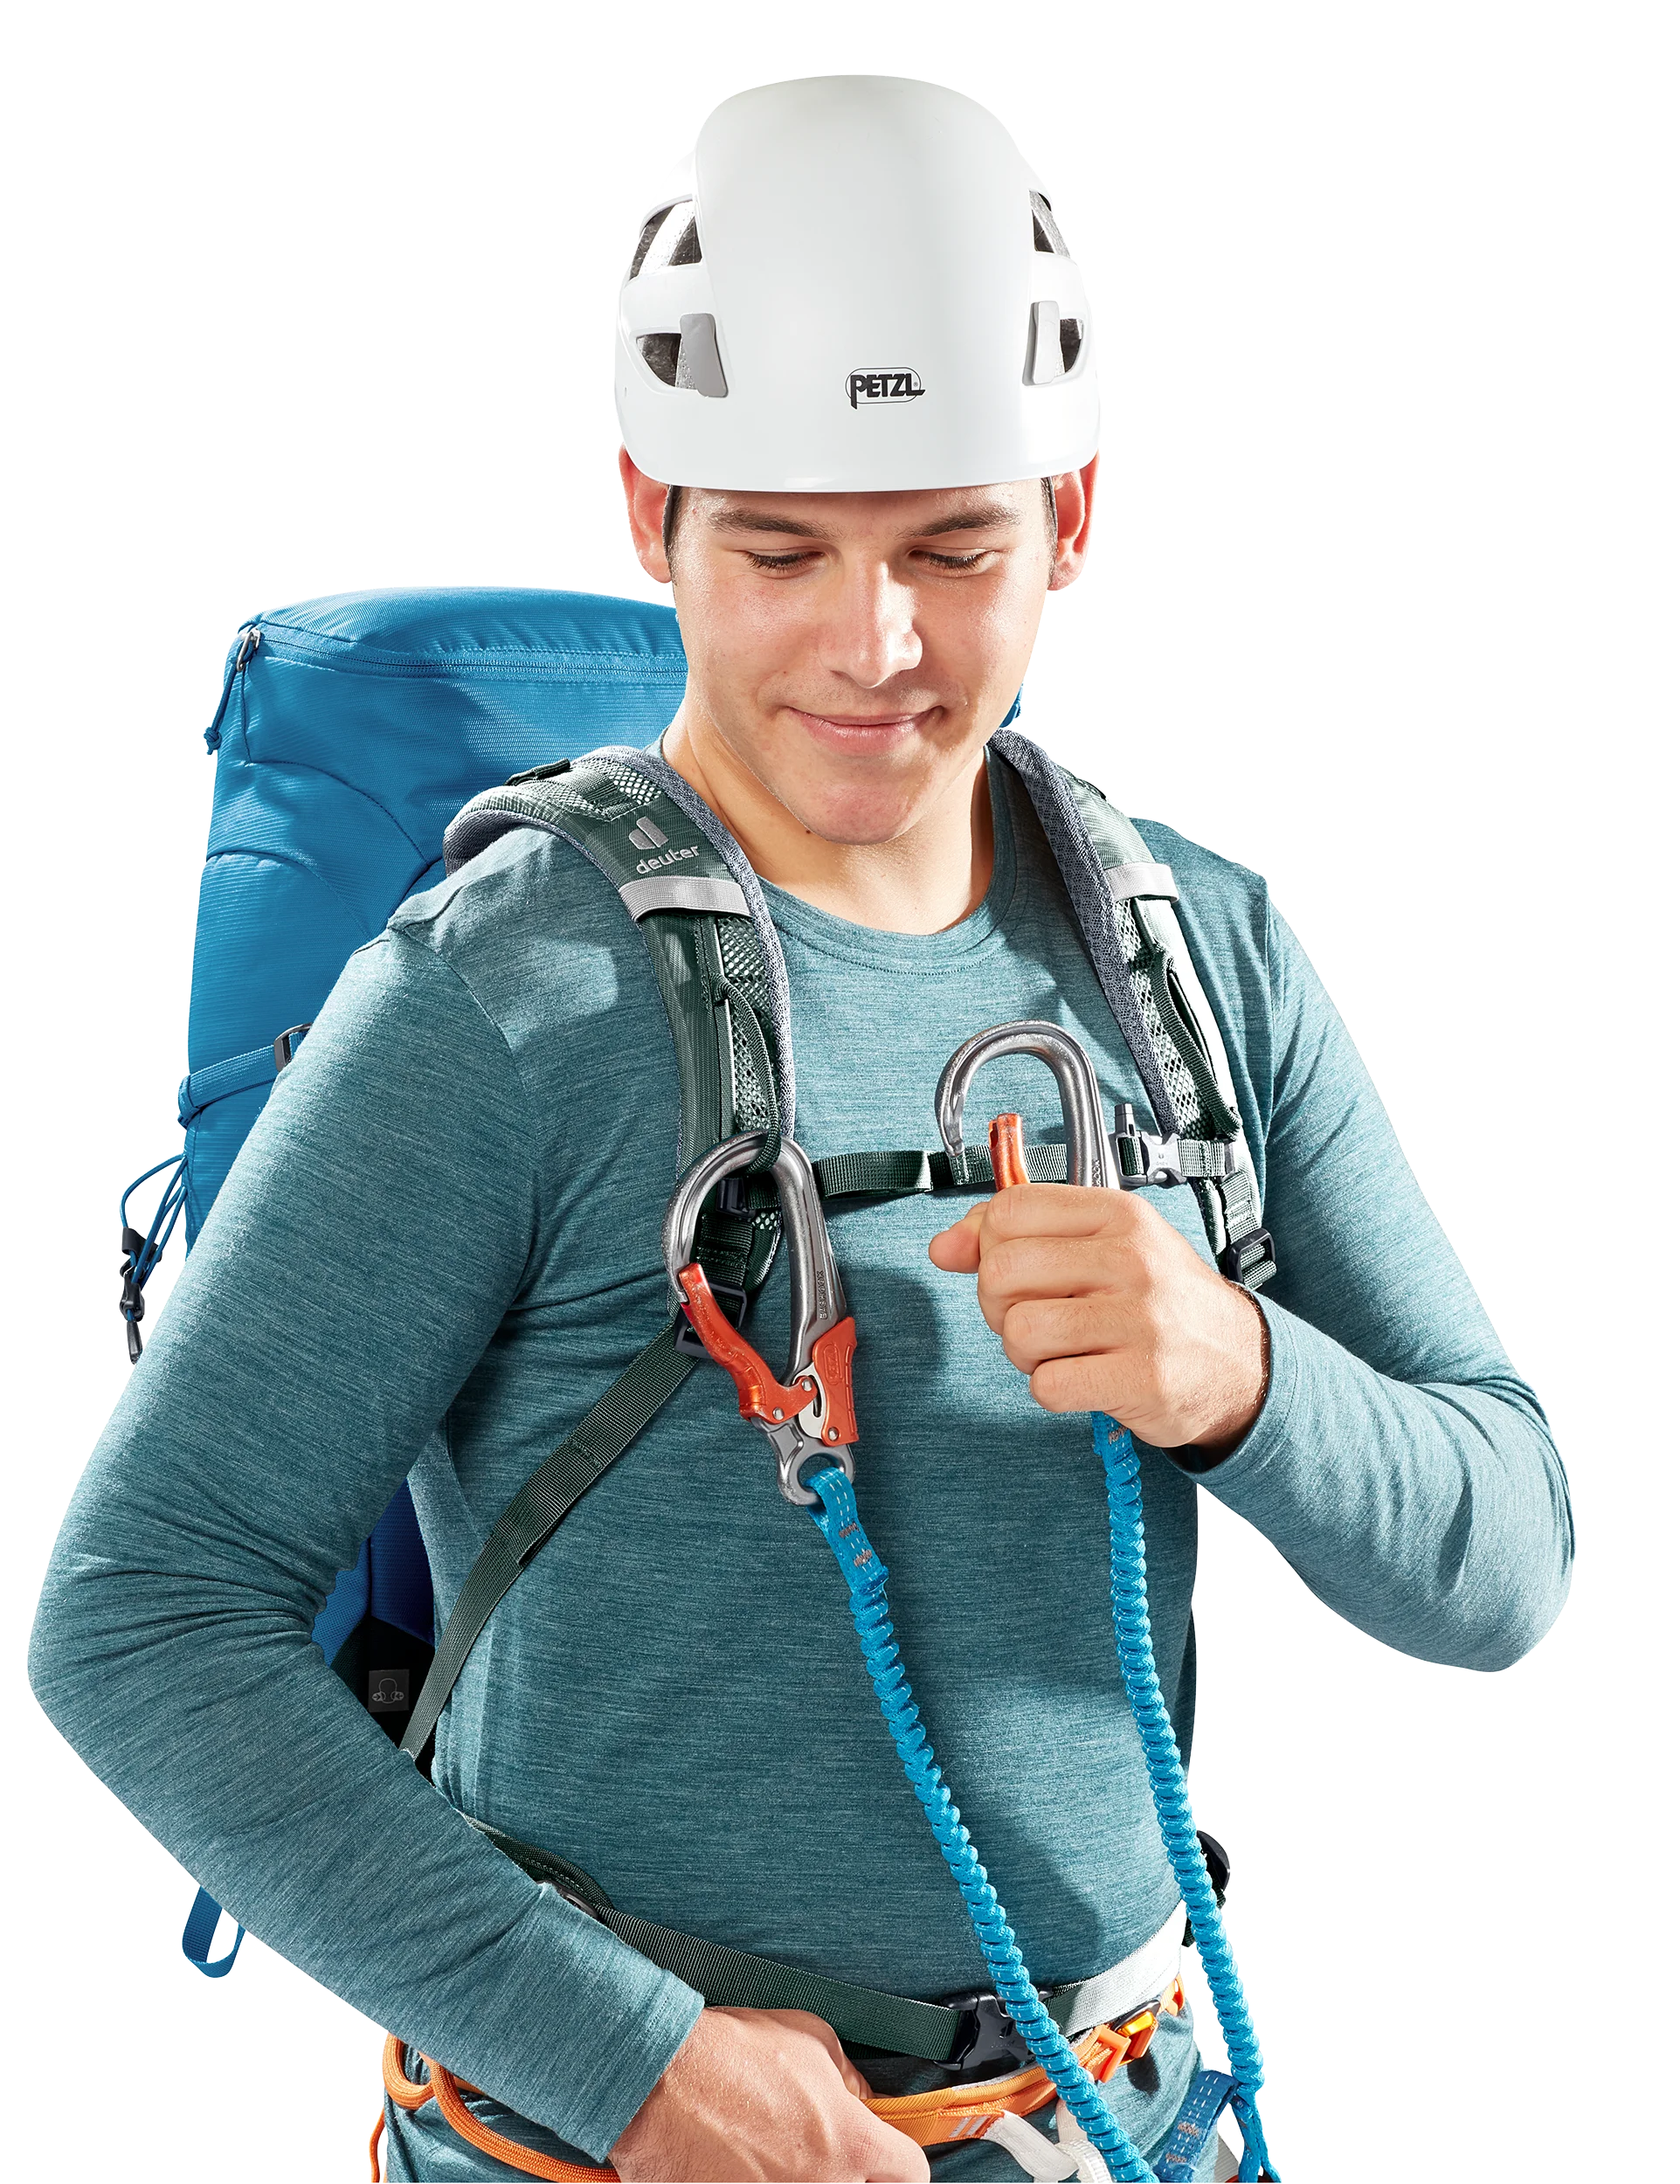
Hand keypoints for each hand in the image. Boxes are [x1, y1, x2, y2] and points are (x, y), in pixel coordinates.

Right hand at [610, 2006, 928, 2182]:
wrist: (655, 2084)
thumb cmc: (730, 2055)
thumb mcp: (810, 2038)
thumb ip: (847, 2076)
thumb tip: (860, 2098)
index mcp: (851, 2146)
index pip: (911, 2174)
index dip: (899, 2159)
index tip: (886, 2152)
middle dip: (847, 2171)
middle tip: (817, 2146)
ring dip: (802, 2178)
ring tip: (770, 2152)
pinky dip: (759, 2183)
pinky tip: (741, 2165)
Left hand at [928, 1182, 1267, 1455]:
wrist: (1239, 1363)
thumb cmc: (1158, 1301)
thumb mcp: (1100, 1247)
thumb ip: (1018, 1237)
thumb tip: (943, 1247)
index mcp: (1118, 1215)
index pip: (1010, 1209)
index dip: (990, 1245)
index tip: (1015, 1268)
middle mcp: (1131, 1259)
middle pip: (1000, 1271)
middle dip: (998, 1305)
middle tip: (1035, 1316)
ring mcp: (1140, 1319)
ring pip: (1018, 1331)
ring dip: (1024, 1353)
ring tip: (1061, 1350)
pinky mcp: (1142, 1379)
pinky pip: (1047, 1385)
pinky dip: (1051, 1389)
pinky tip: (1083, 1378)